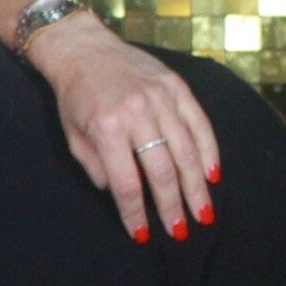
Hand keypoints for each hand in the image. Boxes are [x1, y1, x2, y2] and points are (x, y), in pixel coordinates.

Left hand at [23, 13, 219, 240]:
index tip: (144, 235)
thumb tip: (121, 195)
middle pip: (162, 170)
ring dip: (196, 186)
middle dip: (173, 206)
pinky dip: (209, 150)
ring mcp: (160, 97)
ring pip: (186, 150)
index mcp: (106, 129)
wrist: (83, 49)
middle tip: (182, 232)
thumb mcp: (73, 136)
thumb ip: (97, 167)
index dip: (136, 213)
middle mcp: (137, 113)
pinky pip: (199, 123)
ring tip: (203, 213)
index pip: (126, 183)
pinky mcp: (176, 86)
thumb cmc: (75, 98)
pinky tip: (212, 175)